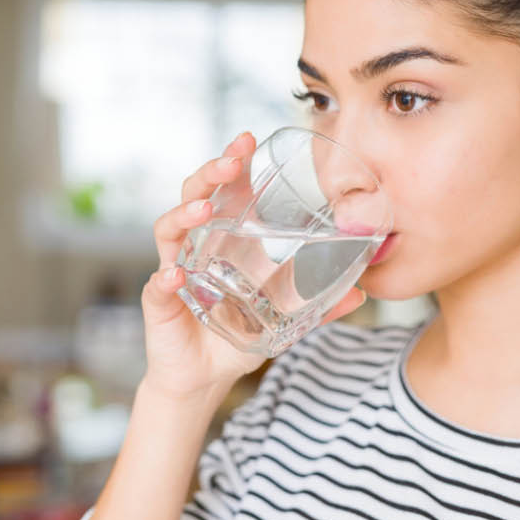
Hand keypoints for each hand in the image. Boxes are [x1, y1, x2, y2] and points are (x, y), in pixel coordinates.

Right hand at [140, 131, 367, 401]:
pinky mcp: (160, 304)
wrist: (204, 379)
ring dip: (184, 215)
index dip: (232, 164)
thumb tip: (362, 293)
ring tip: (204, 210)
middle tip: (231, 160)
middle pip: (194, 197)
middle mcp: (194, 248)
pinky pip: (157, 286)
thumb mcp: (284, 320)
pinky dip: (164, 280)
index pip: (224, 192)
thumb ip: (319, 306)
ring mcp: (174, 271)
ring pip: (169, 231)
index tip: (248, 140)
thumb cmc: (236, 337)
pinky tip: (175, 276)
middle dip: (210, 174)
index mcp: (222, 241)